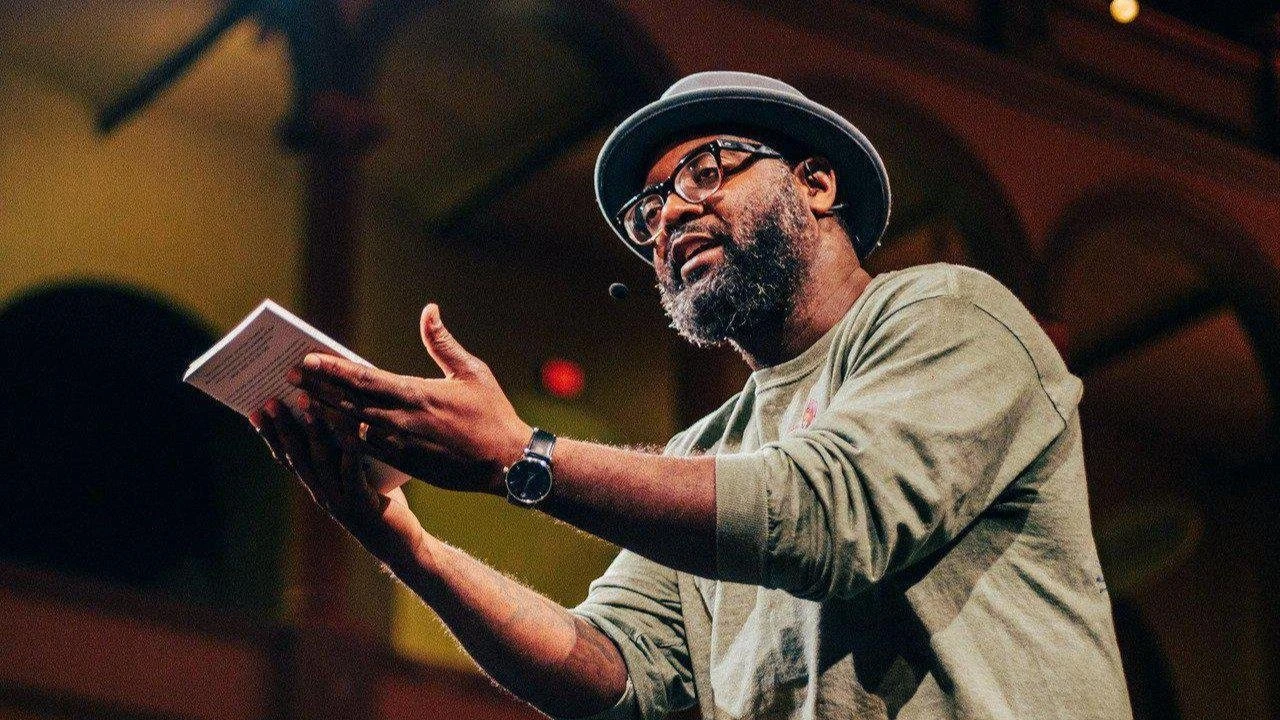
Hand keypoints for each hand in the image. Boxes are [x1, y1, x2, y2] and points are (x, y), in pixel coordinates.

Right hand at [250, 397, 424, 567]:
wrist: (398, 544)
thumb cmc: (379, 502)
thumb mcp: (356, 473)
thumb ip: (344, 451)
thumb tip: (340, 410)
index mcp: (316, 486)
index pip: (287, 458)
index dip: (271, 436)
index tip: (256, 410)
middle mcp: (321, 493)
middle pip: (297, 456)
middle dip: (284, 427)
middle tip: (273, 400)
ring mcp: (339, 500)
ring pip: (320, 460)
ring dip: (313, 430)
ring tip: (306, 403)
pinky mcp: (361, 504)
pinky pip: (352, 473)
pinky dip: (350, 450)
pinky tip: (351, 429)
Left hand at [289, 303, 531, 495]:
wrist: (507, 462)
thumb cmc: (493, 414)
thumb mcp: (472, 372)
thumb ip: (443, 342)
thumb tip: (429, 310)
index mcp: (417, 393)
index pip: (364, 378)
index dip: (332, 368)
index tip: (308, 359)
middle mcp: (402, 419)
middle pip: (348, 402)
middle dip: (317, 388)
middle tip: (290, 376)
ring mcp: (401, 445)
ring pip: (350, 428)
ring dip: (324, 414)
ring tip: (300, 401)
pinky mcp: (404, 464)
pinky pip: (364, 451)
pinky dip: (342, 439)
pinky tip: (326, 432)